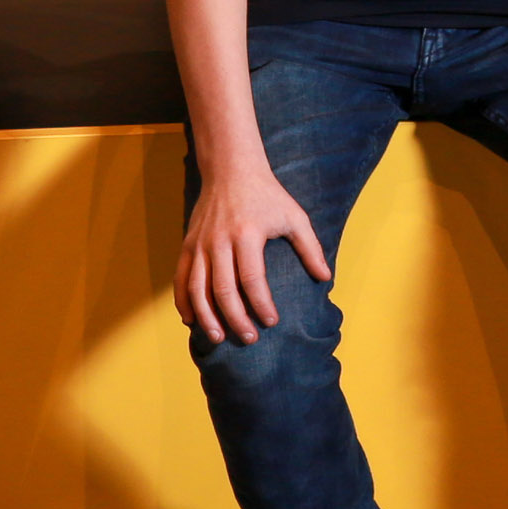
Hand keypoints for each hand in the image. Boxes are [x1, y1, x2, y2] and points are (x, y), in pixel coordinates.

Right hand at [176, 162, 329, 342]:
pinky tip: (191, 320)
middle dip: (236, 318)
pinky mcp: (188, 244)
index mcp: (247, 234)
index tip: (272, 321)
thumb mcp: (294, 216)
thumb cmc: (267, 195)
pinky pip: (181, 278)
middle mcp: (220, 241)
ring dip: (207, 316)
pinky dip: (183, 301)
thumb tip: (325, 278)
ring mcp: (200, 244)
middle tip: (249, 338)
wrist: (230, 170)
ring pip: (198, 288)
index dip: (261, 304)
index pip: (252, 279)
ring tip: (218, 338)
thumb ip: (310, 248)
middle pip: (223, 290)